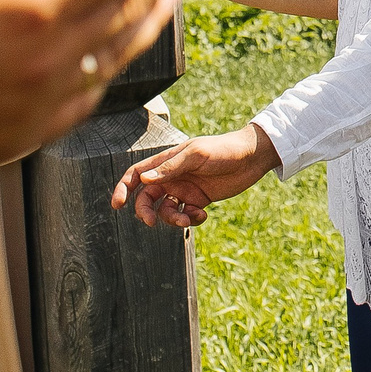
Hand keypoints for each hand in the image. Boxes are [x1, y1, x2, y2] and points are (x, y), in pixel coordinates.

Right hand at [113, 124, 281, 227]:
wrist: (253, 157)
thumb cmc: (223, 149)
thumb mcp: (196, 155)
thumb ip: (170, 167)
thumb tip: (144, 180)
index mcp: (167, 162)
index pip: (137, 175)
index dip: (123, 188)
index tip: (117, 205)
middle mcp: (172, 177)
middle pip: (146, 198)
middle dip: (145, 212)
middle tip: (151, 222)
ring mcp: (185, 189)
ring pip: (165, 211)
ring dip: (171, 219)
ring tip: (188, 218)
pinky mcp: (199, 200)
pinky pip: (184, 215)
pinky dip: (189, 219)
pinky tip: (203, 215)